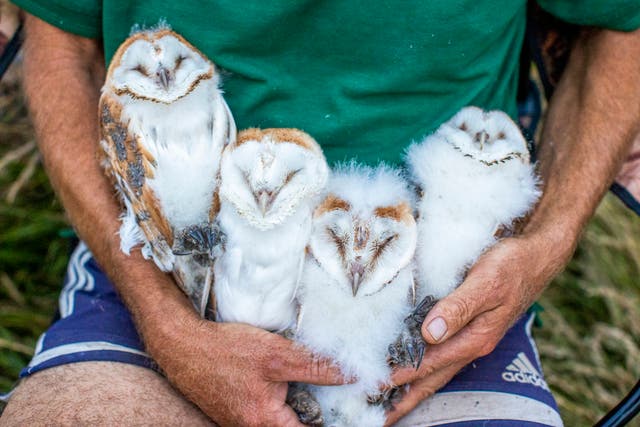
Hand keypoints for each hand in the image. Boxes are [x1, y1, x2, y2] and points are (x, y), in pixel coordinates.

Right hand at [149, 317, 346, 426]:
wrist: (182, 346)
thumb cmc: (225, 350)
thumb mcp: (276, 354)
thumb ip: (315, 366)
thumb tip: (349, 374)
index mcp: (267, 423)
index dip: (338, 420)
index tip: (359, 410)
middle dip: (323, 412)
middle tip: (344, 394)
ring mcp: (246, 422)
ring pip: (287, 420)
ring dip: (306, 406)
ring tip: (322, 385)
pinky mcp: (240, 411)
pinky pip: (272, 412)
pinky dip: (288, 400)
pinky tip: (295, 382)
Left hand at [385, 232, 571, 424]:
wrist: (535, 257)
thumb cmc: (511, 266)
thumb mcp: (485, 282)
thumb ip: (458, 307)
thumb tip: (430, 332)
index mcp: (474, 338)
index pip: (428, 364)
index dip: (400, 376)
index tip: (374, 387)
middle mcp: (471, 345)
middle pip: (431, 379)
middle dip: (403, 398)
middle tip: (377, 415)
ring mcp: (470, 339)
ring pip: (435, 371)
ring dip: (411, 388)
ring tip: (387, 403)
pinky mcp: (468, 330)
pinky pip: (440, 357)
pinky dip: (423, 370)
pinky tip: (411, 372)